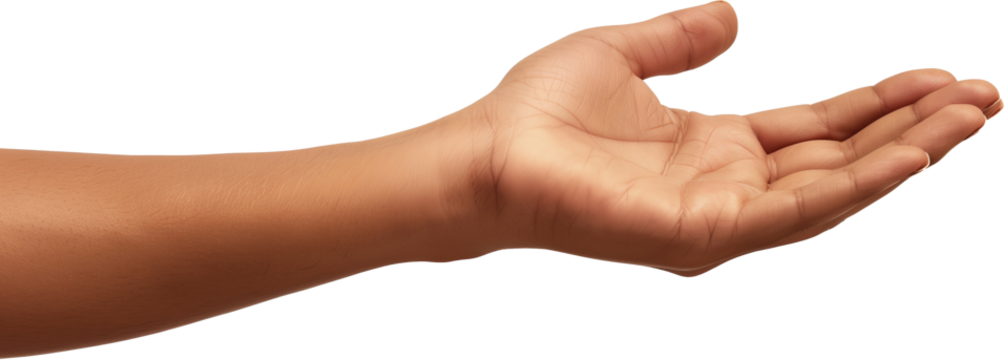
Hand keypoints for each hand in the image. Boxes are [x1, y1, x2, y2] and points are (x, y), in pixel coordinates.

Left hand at [465, 0, 1002, 277]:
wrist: (485, 151)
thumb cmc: (538, 111)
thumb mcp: (622, 53)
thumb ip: (680, 37)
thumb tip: (736, 14)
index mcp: (715, 146)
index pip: (816, 127)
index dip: (879, 104)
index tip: (940, 75)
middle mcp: (727, 185)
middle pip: (840, 159)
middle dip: (913, 130)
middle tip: (985, 97)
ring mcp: (719, 216)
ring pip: (833, 189)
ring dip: (904, 155)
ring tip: (969, 116)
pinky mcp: (702, 235)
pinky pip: (795, 210)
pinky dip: (855, 185)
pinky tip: (907, 154)